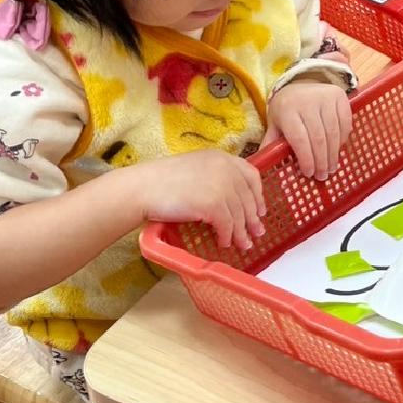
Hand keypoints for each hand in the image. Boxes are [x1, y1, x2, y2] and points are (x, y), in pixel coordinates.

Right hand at [127, 151, 265, 250]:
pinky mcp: (213, 204)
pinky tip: (224, 243)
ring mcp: (221, 186)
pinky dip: (227, 237)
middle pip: (248, 198)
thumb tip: (232, 199)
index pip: (251, 175)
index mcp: (222, 157)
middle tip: (256, 233)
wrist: (142, 188)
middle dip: (253, 219)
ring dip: (242, 233)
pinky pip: (227, 225)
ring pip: (239, 215)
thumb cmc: (162, 180)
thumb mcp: (195, 169)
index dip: (258, 195)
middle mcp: (226, 169)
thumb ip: (215, 176)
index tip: (260, 210)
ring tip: (244, 244)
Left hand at [263, 80, 351, 180]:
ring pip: (333, 132)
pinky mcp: (339, 95)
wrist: (300, 83)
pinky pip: (345, 122)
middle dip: (321, 161)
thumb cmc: (287, 109)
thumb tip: (265, 166)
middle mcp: (307, 101)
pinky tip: (338, 149)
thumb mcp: (275, 124)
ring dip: (333, 154)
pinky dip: (343, 138)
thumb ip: (272, 143)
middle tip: (322, 176)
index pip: (299, 139)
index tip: (309, 173)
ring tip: (331, 167)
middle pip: (318, 138)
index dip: (306, 158)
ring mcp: (325, 97)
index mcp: (287, 110)